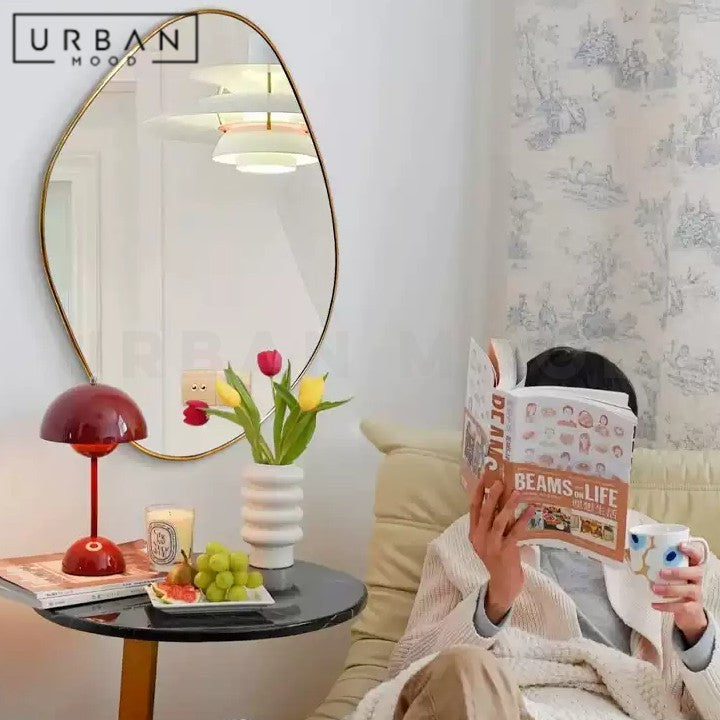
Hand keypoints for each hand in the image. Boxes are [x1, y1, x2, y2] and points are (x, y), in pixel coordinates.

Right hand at [469, 473, 534, 623]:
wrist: (503, 586)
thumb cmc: (499, 560)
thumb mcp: (490, 541)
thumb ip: (493, 524)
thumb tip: (503, 500)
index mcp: (473, 533)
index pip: (473, 508)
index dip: (477, 492)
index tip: (484, 476)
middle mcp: (479, 538)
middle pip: (484, 512)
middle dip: (492, 495)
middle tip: (500, 481)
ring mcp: (491, 545)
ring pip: (498, 520)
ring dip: (508, 505)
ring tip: (517, 492)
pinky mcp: (505, 551)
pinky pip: (515, 532)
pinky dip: (523, 519)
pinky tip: (531, 510)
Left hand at [651, 542, 707, 645]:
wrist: (689, 613)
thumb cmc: (675, 586)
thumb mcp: (670, 574)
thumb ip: (657, 563)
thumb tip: (629, 551)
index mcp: (692, 567)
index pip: (697, 556)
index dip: (691, 550)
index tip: (680, 545)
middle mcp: (697, 580)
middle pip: (695, 573)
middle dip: (678, 572)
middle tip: (661, 572)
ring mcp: (696, 594)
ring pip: (688, 590)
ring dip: (670, 589)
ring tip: (654, 588)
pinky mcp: (693, 608)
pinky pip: (681, 607)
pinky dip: (666, 606)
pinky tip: (654, 604)